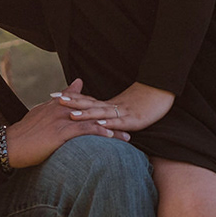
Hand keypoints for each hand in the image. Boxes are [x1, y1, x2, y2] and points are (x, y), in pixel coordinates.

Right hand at [4, 78, 130, 167]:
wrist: (10, 145)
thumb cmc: (22, 133)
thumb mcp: (38, 114)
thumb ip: (53, 105)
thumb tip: (61, 101)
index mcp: (56, 106)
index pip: (83, 104)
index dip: (100, 111)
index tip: (115, 116)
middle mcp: (61, 110)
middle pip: (92, 113)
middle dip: (111, 120)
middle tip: (127, 126)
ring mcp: (61, 120)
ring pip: (92, 122)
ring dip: (112, 130)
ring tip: (127, 137)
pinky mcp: (60, 132)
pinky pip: (84, 130)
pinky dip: (99, 132)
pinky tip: (111, 137)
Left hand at [58, 80, 173, 132]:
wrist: (164, 92)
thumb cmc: (145, 102)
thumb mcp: (124, 110)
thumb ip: (109, 114)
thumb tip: (97, 121)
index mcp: (108, 104)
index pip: (86, 100)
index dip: (69, 98)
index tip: (52, 95)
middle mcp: (112, 106)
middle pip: (88, 103)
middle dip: (70, 101)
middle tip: (53, 99)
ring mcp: (123, 112)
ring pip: (101, 112)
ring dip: (86, 113)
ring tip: (71, 113)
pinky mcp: (134, 119)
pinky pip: (120, 121)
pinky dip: (109, 122)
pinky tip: (99, 124)